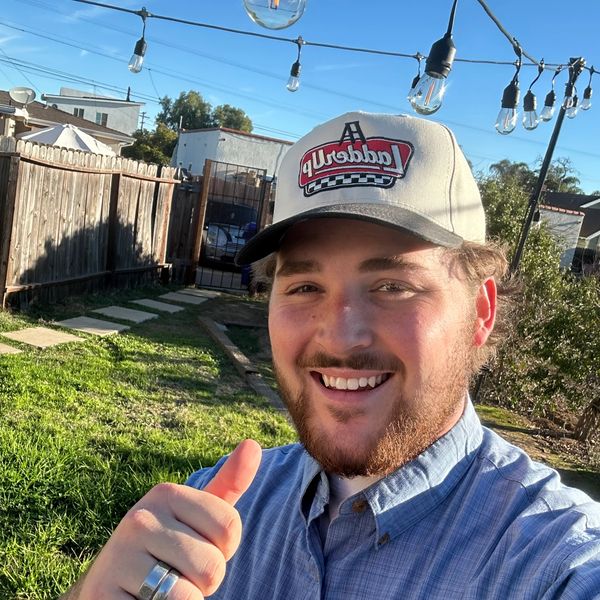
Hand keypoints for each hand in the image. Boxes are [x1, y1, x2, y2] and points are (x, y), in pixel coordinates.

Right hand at [66, 439, 261, 598]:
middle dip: (204, 581)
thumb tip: (253, 444)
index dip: (224, 549)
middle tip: (177, 573)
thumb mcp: (196, 514)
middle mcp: (139, 519)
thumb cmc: (167, 547)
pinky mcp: (104, 597)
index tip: (199, 545)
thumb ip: (228, 483)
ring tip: (161, 591)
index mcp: (165, 493)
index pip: (230, 528)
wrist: (108, 587)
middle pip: (212, 566)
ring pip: (189, 597)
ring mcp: (118, 558)